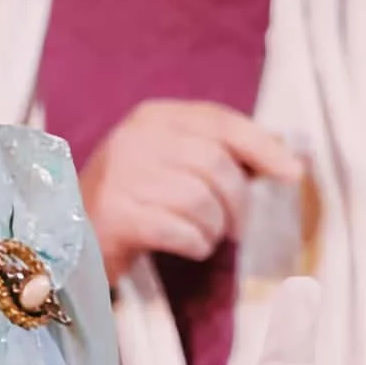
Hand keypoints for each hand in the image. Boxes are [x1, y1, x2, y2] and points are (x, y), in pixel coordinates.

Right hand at [79, 100, 303, 283]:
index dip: (263, 148)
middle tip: (237, 227)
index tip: (293, 173)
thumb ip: (219, 153)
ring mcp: (122, 176)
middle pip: (216, 165)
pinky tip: (188, 247)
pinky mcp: (116, 216)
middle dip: (238, 203)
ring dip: (214, 228)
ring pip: (200, 200)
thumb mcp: (172, 163)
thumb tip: (285, 157)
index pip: (221, 122)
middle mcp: (135, 139)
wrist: (72, 238)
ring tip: (205, 236)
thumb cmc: (136, 200)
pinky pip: (180, 231)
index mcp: (154, 117)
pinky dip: (195, 244)